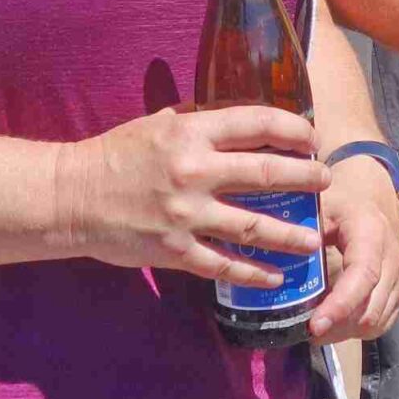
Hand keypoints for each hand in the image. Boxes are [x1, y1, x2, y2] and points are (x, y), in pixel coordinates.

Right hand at [56, 106, 327, 288]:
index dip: (292, 129)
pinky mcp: (174, 250)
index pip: (255, 124)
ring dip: (290, 234)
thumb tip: (242, 120)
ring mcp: (185, 215)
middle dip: (305, 178)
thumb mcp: (158, 125)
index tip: (312, 137)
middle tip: (328, 181)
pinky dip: (253, 274)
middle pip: (265, 174)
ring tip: (315, 239)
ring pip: (253, 226)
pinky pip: (223, 265)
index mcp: (190, 133)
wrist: (70, 196)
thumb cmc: (115, 155)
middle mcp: (193, 171)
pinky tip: (276, 277)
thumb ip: (200, 124)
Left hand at [308, 154, 398, 343]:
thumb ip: (301, 235)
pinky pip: (383, 321)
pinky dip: (358, 328)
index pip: (363, 276)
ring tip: (317, 325)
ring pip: (376, 321)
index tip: (314, 325)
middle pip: (370, 308)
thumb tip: (274, 268)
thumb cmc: (339, 200)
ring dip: (346, 331)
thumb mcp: (317, 208)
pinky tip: (336, 321)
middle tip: (304, 329)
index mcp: (371, 233)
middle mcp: (394, 257)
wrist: (372, 193)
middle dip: (337, 327)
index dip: (341, 305)